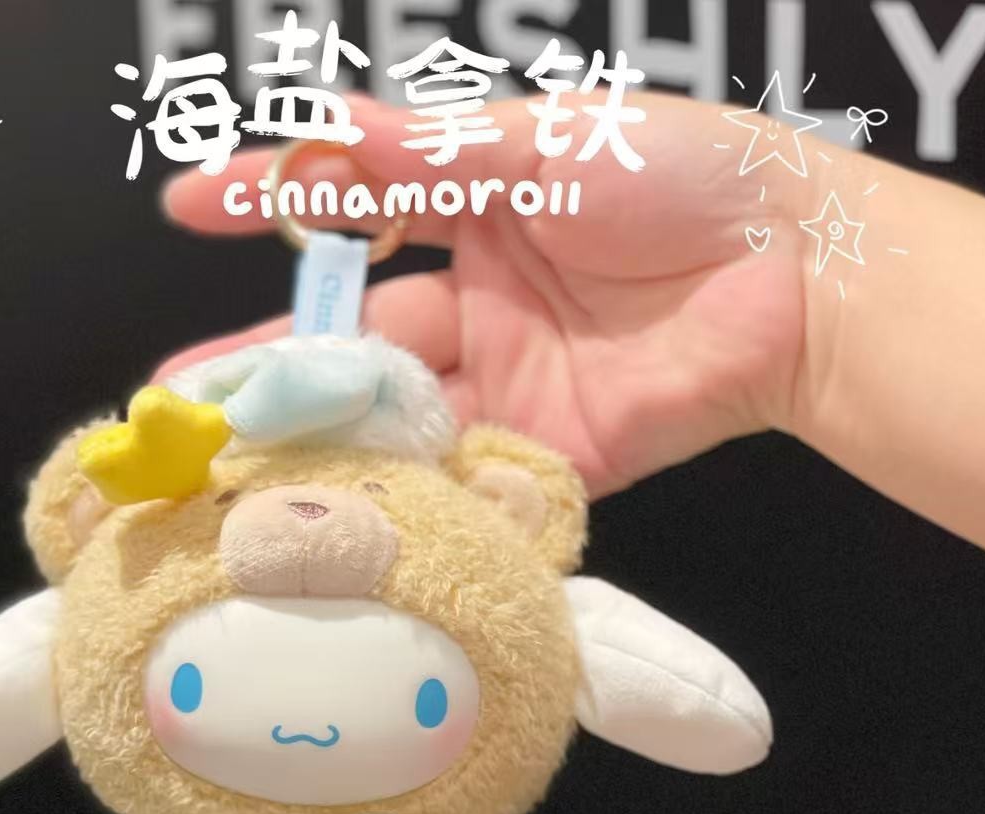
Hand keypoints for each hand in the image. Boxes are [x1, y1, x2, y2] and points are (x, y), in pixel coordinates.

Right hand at [162, 92, 816, 497]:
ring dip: (322, 439)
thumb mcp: (551, 144)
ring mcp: (508, 387)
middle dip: (270, 365)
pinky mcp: (546, 456)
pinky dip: (406, 491)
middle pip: (356, 339)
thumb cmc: (687, 179)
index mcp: (477, 215)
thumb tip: (329, 136)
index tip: (186, 209)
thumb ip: (438, 156)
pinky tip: (336, 506)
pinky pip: (463, 478)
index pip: (351, 215)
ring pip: (395, 419)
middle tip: (182, 394)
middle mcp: (480, 309)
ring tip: (232, 460)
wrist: (802, 274)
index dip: (272, 208)